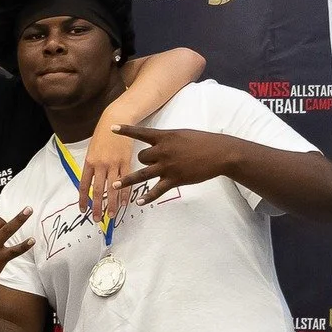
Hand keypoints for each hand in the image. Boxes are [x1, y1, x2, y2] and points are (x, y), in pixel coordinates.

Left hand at [79, 125, 138, 222]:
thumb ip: (91, 166)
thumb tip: (90, 182)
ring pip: (113, 188)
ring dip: (112, 204)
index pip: (84, 186)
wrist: (116, 120)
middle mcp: (101, 165)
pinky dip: (125, 193)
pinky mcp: (127, 161)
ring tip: (111, 215)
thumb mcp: (92, 150)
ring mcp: (115, 164)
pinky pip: (126, 181)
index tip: (83, 210)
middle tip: (97, 220)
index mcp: (89, 162)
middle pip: (98, 191)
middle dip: (97, 207)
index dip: (83, 200)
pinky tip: (125, 203)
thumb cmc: (102, 135)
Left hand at [115, 124, 244, 203]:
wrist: (220, 153)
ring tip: (114, 186)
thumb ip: (168, 139)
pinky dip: (147, 197)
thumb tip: (157, 142)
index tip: (112, 128)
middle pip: (141, 157)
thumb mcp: (183, 134)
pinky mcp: (174, 179)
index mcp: (165, 137)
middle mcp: (163, 151)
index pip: (141, 133)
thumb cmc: (203, 141)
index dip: (126, 131)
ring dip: (127, 181)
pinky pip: (156, 190)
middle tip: (153, 162)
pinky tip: (139, 202)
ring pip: (142, 174)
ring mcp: (168, 166)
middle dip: (143, 161)